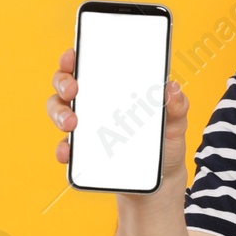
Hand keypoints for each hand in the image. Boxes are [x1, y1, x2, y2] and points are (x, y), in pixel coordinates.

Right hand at [46, 48, 191, 187]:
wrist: (161, 179)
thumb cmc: (165, 142)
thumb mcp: (176, 122)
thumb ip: (177, 105)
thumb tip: (173, 87)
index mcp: (114, 87)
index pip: (88, 63)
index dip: (74, 56)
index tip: (73, 57)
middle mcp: (94, 102)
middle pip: (65, 83)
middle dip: (63, 82)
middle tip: (73, 90)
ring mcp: (84, 127)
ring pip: (58, 110)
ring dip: (58, 113)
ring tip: (71, 123)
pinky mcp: (81, 152)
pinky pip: (65, 147)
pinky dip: (63, 148)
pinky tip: (68, 152)